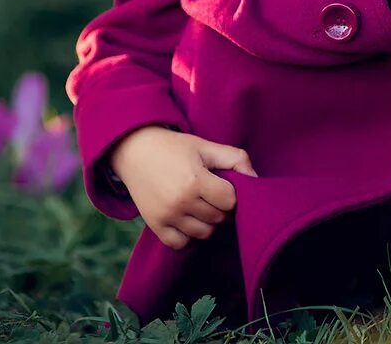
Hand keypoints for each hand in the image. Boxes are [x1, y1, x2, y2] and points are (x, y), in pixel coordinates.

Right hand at [108, 126, 258, 248]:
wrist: (134, 151)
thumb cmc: (174, 148)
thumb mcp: (205, 146)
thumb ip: (235, 158)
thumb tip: (256, 179)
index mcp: (194, 180)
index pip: (230, 201)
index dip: (232, 194)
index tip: (224, 185)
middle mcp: (180, 202)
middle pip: (219, 218)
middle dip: (222, 207)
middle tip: (213, 193)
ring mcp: (166, 217)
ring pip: (204, 233)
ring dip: (208, 222)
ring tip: (201, 205)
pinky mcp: (155, 226)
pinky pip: (181, 244)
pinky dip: (189, 236)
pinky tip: (188, 219)